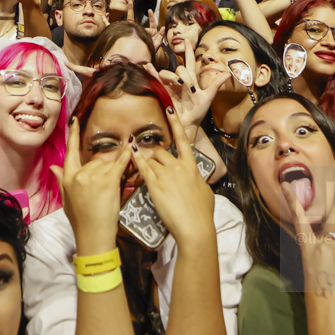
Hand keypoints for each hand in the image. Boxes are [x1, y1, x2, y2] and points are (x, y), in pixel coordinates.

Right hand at [51, 116, 131, 252]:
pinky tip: (132, 146)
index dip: (73, 136)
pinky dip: (127, 155)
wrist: (92, 235)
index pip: (70, 152)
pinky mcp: (108, 181)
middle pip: (96, 160)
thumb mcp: (66, 200)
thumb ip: (61, 180)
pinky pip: (120, 164)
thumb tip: (53, 167)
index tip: (74, 121)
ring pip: (108, 164)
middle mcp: (79, 174)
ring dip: (113, 172)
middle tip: (104, 189)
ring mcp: (94, 176)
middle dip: (103, 169)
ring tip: (111, 190)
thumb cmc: (80, 220)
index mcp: (68, 178)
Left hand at [130, 105, 215, 250]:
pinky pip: (142, 168)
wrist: (194, 227)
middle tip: (152, 165)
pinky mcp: (154, 185)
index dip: (175, 123)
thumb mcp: (205, 192)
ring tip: (142, 167)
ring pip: (151, 160)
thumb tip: (195, 179)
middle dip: (155, 156)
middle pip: (161, 152)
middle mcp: (178, 166)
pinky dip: (135, 159)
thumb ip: (197, 181)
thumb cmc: (203, 213)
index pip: (183, 139)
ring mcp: (165, 174)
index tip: (169, 108)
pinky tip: (129, 151)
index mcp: (192, 166)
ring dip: (146, 162)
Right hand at [155, 34, 222, 138]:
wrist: (188, 123)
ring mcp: (170, 85)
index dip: (188, 51)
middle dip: (185, 77)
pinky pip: (155, 79)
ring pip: (167, 73)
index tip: (187, 40)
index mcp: (190, 79)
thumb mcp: (208, 97)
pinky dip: (151, 72)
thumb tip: (229, 73)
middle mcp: (179, 80)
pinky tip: (148, 67)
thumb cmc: (198, 111)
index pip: (189, 61)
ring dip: (172, 77)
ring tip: (178, 85)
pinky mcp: (162, 91)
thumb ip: (216, 84)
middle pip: (179, 69)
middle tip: (190, 90)